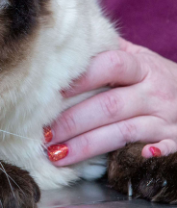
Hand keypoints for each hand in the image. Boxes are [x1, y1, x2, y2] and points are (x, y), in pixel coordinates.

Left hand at [47, 38, 176, 165]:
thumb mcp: (138, 58)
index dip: (81, 78)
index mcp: (143, 67)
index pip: (111, 66)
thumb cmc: (156, 76)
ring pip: (122, 132)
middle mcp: (154, 93)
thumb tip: (66, 42)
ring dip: (86, 145)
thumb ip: (107, 51)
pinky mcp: (174, 143)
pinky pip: (156, 154)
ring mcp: (165, 120)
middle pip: (110, 105)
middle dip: (73, 121)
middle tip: (44, 132)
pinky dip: (136, 158)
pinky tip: (110, 166)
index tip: (53, 91)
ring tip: (57, 153)